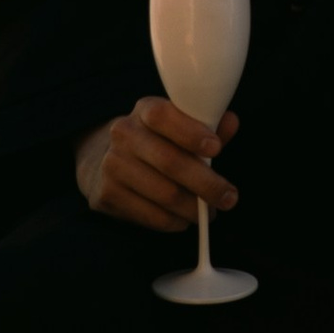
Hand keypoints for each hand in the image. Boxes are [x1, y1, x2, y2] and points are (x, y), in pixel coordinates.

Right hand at [76, 94, 240, 232]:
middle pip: (170, 162)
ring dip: (194, 209)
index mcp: (144, 110)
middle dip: (207, 184)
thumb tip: (232, 122)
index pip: (163, 116)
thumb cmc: (155, 142)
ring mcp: (113, 165)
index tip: (216, 148)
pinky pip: (152, 216)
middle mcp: (124, 134)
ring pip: (165, 194)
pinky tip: (184, 219)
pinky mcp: (107, 195)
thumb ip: (206, 125)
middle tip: (229, 198)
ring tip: (210, 213)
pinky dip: (175, 222)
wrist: (101, 160)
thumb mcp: (177, 127)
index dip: (191, 132)